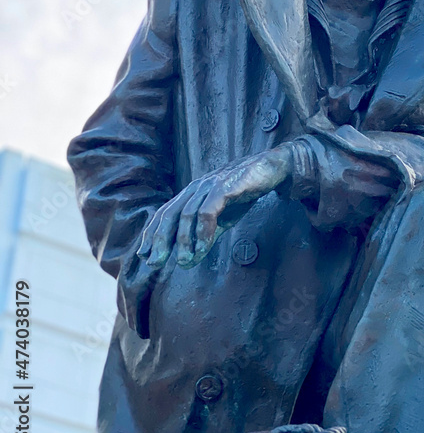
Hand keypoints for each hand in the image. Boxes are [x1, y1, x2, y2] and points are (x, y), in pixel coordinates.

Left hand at [136, 146, 292, 268]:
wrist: (270, 168)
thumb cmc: (244, 191)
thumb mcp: (222, 217)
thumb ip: (205, 234)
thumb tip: (189, 258)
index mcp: (191, 193)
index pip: (165, 214)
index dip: (152, 234)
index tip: (144, 256)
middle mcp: (196, 188)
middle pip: (170, 214)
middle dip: (159, 240)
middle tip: (155, 263)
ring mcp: (209, 186)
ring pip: (187, 215)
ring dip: (183, 241)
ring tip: (184, 262)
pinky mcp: (224, 187)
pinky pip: (208, 211)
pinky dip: (203, 232)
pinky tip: (203, 249)